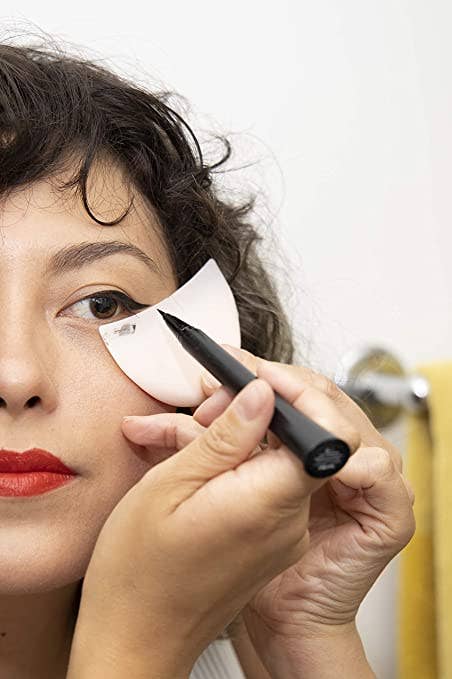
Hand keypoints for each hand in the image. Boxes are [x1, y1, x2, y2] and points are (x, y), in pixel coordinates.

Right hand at [69, 355, 359, 676]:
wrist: (136, 642)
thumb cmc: (139, 572)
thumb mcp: (169, 487)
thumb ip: (226, 438)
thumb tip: (264, 394)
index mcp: (267, 503)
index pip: (321, 433)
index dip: (289, 397)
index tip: (248, 383)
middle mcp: (289, 522)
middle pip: (295, 441)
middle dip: (250, 414)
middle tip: (199, 413)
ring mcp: (284, 536)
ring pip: (274, 460)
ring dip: (233, 441)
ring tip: (181, 440)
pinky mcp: (272, 543)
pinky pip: (264, 487)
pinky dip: (233, 468)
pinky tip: (192, 466)